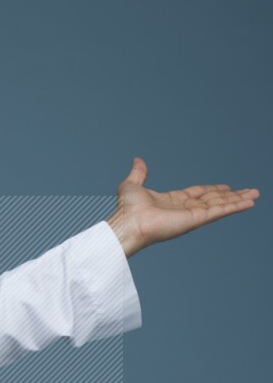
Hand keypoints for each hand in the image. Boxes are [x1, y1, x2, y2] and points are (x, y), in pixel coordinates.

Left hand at [107, 158, 259, 256]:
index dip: (212, 190)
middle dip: (232, 196)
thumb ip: (139, 173)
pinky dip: (235, 206)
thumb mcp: (132, 185)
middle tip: (249, 192)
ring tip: (255, 195)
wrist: (128, 222)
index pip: (198, 194)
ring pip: (220, 205)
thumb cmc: (127, 209)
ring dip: (238, 200)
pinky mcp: (196, 219)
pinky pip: (220, 211)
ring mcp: (192, 215)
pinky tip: (249, 202)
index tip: (225, 187)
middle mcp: (184, 209)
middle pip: (214, 200)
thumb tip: (138, 160)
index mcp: (172, 201)